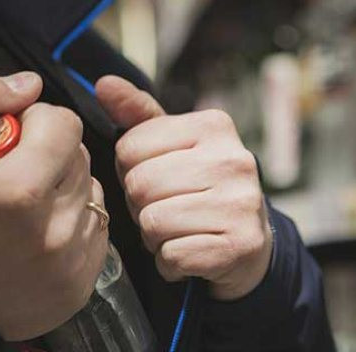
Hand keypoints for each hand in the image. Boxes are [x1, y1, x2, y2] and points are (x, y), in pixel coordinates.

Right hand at [0, 70, 108, 340]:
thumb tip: (30, 84)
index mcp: (20, 191)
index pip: (66, 125)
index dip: (36, 122)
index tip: (10, 139)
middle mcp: (55, 229)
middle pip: (81, 158)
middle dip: (50, 155)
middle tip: (10, 175)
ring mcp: (71, 262)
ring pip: (93, 194)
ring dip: (64, 190)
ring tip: (23, 208)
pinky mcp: (80, 285)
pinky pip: (97, 233)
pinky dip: (72, 225)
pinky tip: (36, 234)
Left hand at [95, 76, 271, 300]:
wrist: (251, 242)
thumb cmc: (204, 189)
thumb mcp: (175, 145)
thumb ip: (138, 116)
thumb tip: (104, 85)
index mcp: (214, 126)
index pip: (130, 147)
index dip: (131, 171)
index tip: (155, 180)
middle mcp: (234, 160)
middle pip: (140, 185)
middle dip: (140, 206)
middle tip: (164, 210)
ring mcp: (240, 204)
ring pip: (153, 222)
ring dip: (153, 237)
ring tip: (176, 232)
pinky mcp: (240, 245)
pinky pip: (172, 255)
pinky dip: (169, 262)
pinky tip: (188, 252)